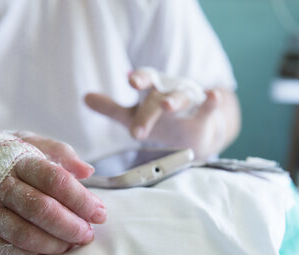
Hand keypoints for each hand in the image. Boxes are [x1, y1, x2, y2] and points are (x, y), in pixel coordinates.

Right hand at [0, 134, 106, 254]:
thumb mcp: (26, 142)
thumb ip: (58, 152)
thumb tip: (89, 171)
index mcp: (19, 161)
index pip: (56, 180)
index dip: (81, 199)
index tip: (100, 213)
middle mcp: (1, 185)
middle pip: (42, 209)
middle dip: (70, 225)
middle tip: (87, 235)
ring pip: (23, 233)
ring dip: (52, 244)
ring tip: (69, 246)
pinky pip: (2, 249)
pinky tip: (43, 254)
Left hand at [85, 70, 224, 158]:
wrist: (192, 132)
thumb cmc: (159, 119)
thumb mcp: (133, 115)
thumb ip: (111, 108)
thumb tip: (85, 97)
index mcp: (152, 90)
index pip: (144, 80)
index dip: (139, 80)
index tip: (130, 81)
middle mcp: (168, 92)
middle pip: (156, 99)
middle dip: (147, 113)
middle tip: (136, 131)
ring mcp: (187, 102)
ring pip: (180, 99)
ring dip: (174, 101)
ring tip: (167, 106)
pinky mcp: (203, 115)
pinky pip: (208, 106)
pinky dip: (211, 101)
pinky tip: (213, 96)